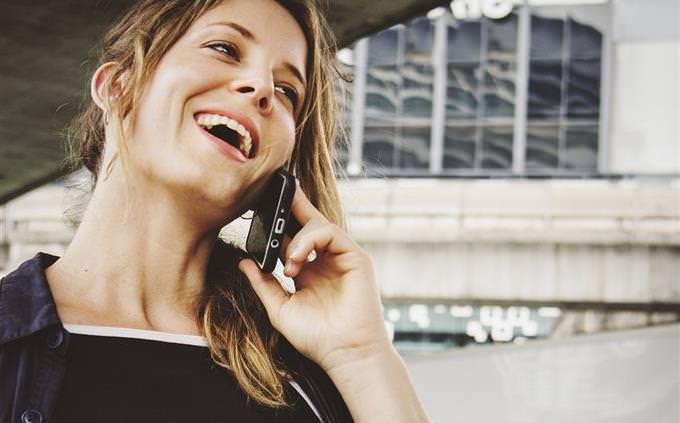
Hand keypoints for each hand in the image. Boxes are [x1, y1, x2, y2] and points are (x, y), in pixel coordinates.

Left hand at [238, 186, 390, 372]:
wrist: (343, 353)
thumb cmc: (316, 337)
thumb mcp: (280, 308)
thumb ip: (263, 284)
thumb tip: (244, 261)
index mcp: (309, 270)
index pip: (294, 237)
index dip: (281, 222)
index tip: (262, 206)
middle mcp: (327, 260)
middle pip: (310, 223)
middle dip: (293, 205)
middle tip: (273, 190)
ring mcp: (342, 257)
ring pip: (320, 225)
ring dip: (298, 238)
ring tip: (287, 261)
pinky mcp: (356, 258)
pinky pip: (333, 234)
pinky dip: (312, 240)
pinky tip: (297, 258)